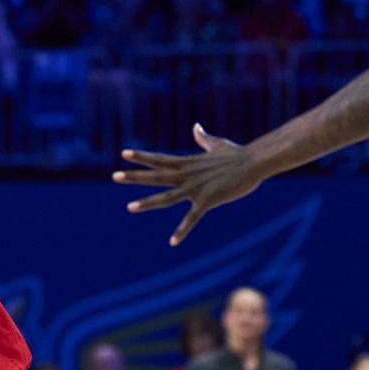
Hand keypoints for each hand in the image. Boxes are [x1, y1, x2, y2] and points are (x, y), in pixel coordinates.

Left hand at [115, 123, 263, 245]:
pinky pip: (192, 218)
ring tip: (130, 207)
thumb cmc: (237, 154)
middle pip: (156, 176)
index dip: (142, 157)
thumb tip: (197, 127)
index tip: (124, 153)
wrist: (253, 162)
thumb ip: (204, 139)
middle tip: (114, 175)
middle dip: (134, 176)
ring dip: (148, 202)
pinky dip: (182, 230)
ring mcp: (196, 188)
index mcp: (188, 163)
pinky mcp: (208, 200)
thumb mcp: (217, 144)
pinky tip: (173, 242)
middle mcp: (187, 175)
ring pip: (167, 196)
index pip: (159, 160)